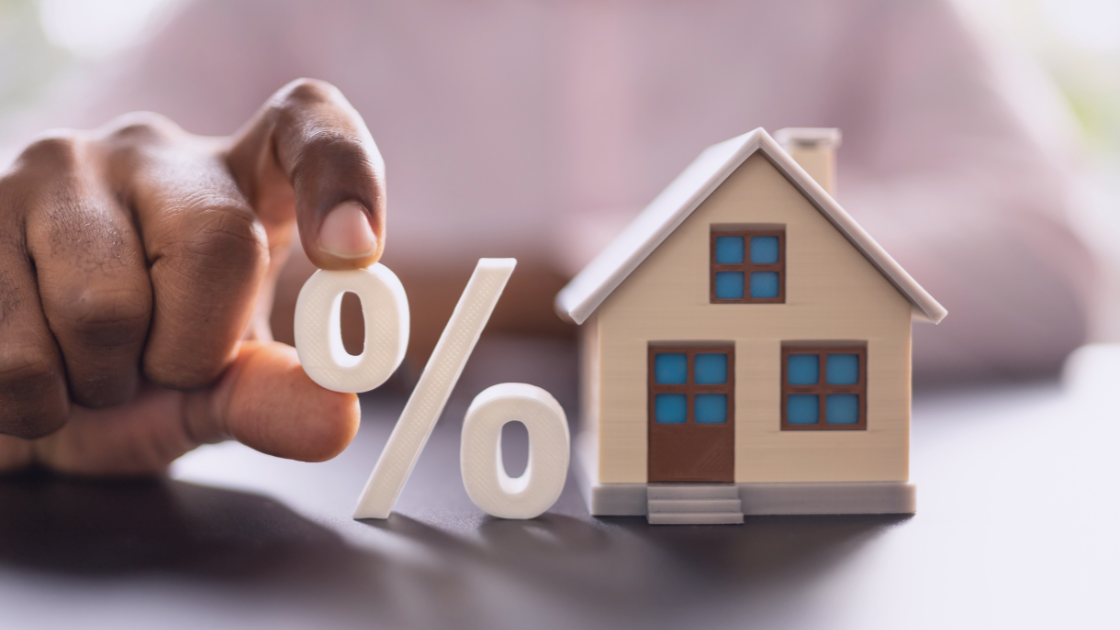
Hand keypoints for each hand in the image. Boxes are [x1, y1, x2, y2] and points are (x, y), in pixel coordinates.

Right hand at [0, 79, 384, 473]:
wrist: (26, 390)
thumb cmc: (142, 375)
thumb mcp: (222, 390)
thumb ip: (276, 396)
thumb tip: (337, 413)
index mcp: (239, 180)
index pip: (308, 127)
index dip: (343, 178)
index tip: (355, 252)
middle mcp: (152, 154)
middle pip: (218, 239)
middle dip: (194, 346)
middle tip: (161, 366)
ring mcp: (54, 172)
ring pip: (105, 308)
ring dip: (103, 382)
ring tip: (90, 367)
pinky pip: (16, 352)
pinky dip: (35, 404)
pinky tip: (37, 371)